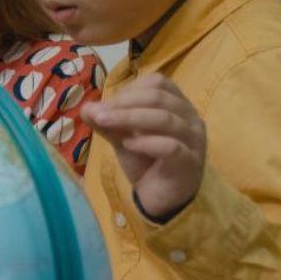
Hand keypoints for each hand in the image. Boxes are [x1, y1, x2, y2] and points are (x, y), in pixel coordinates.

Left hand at [81, 74, 205, 221]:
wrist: (160, 197)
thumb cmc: (145, 160)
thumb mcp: (122, 137)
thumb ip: (107, 122)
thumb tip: (86, 108)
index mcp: (177, 104)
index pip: (157, 83)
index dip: (128, 90)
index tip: (105, 105)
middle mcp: (190, 117)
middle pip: (159, 97)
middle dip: (124, 103)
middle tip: (98, 114)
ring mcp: (194, 140)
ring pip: (166, 119)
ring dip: (130, 118)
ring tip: (104, 123)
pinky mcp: (190, 163)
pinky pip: (171, 147)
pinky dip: (146, 143)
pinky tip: (127, 145)